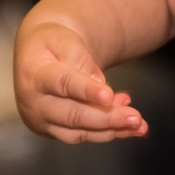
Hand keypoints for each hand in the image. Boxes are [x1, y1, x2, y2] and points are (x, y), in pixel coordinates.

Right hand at [13, 20, 145, 142]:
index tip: (109, 96)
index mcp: (34, 76)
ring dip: (113, 130)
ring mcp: (44, 122)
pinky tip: (130, 126)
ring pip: (81, 131)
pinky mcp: (55, 132)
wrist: (38, 57)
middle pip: (74, 115)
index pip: (62, 84)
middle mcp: (35, 104)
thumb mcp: (64, 39)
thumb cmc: (53, 44)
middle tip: (135, 117)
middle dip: (108, 118)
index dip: (86, 91)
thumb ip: (81, 58)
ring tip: (140, 125)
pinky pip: (85, 136)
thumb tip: (100, 82)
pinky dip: (110, 132)